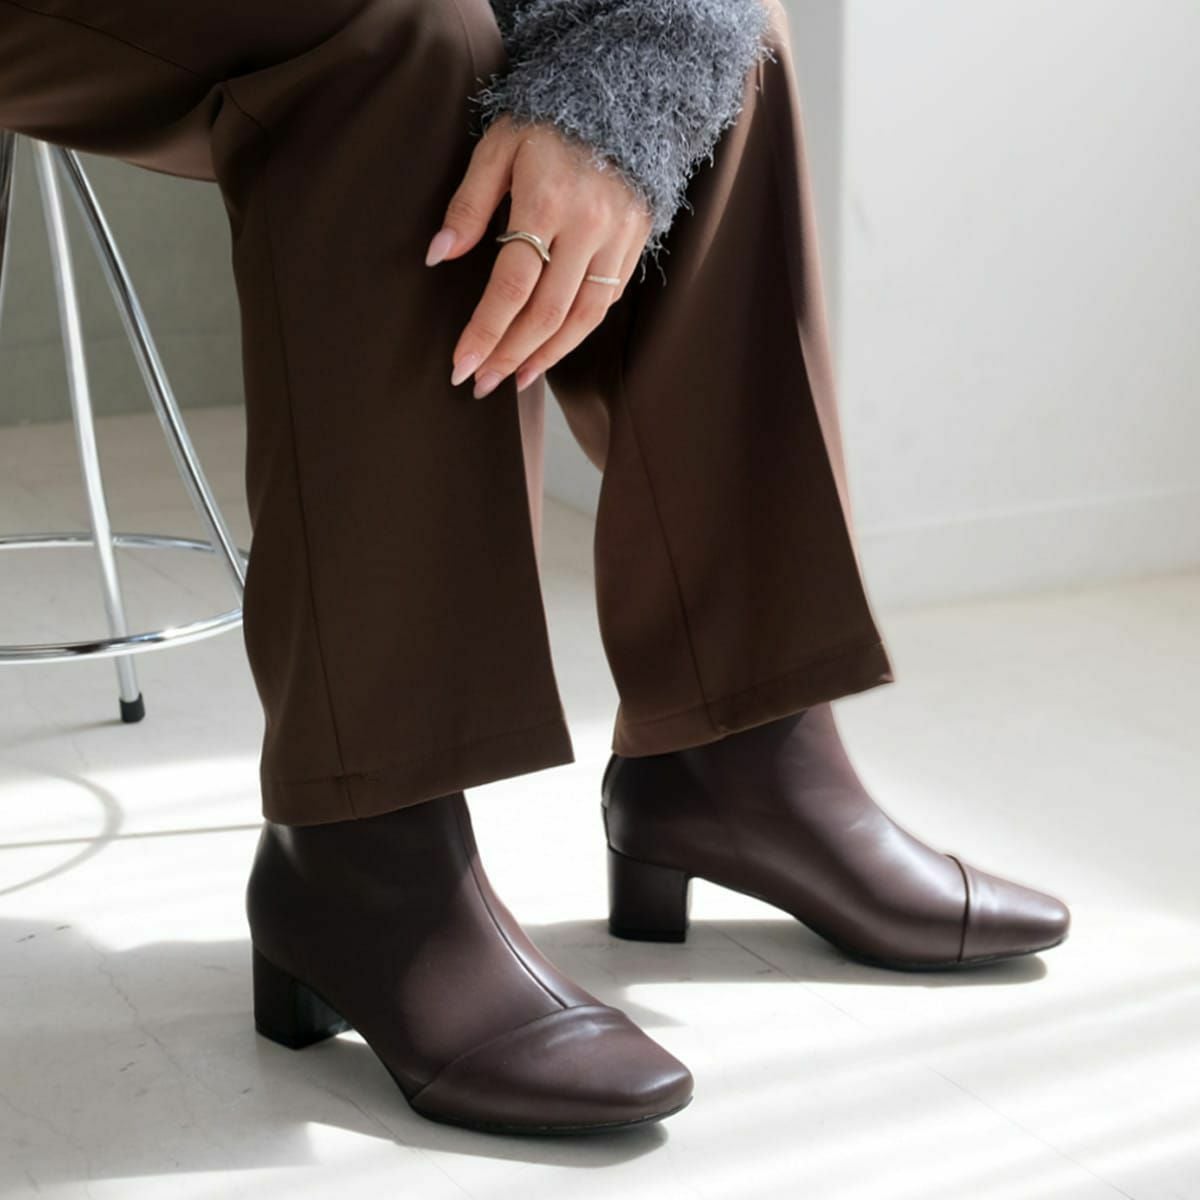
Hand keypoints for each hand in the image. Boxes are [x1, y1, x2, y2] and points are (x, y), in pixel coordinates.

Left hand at [425, 114, 652, 397]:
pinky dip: (576, 334)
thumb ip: (469, 203)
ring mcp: (617, 238)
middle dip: (510, 354)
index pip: (511, 284)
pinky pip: (605, 303)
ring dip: (545, 356)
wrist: (624, 96)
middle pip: (546, 312)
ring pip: (582, 318)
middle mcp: (588, 226)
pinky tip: (549, 350)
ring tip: (514, 379)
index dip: (485, 331)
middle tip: (480, 383)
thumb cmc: (548, 119)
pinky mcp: (636, 244)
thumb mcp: (499, 145)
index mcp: (547, 200)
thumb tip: (438, 255)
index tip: (460, 365)